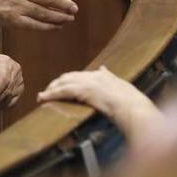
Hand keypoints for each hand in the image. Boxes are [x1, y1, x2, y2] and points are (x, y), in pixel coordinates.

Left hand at [37, 65, 161, 142]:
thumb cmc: (133, 104)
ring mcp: (88, 82)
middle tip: (48, 91)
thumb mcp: (123, 88)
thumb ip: (112, 79)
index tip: (62, 85)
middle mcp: (94, 76)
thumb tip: (104, 68)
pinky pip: (63, 91)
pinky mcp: (84, 90)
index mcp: (103, 76)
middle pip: (69, 77)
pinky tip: (44, 98)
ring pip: (63, 83)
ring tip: (42, 96)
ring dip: (51, 89)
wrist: (134, 108)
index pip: (80, 76)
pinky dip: (51, 94)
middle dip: (57, 84)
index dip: (69, 81)